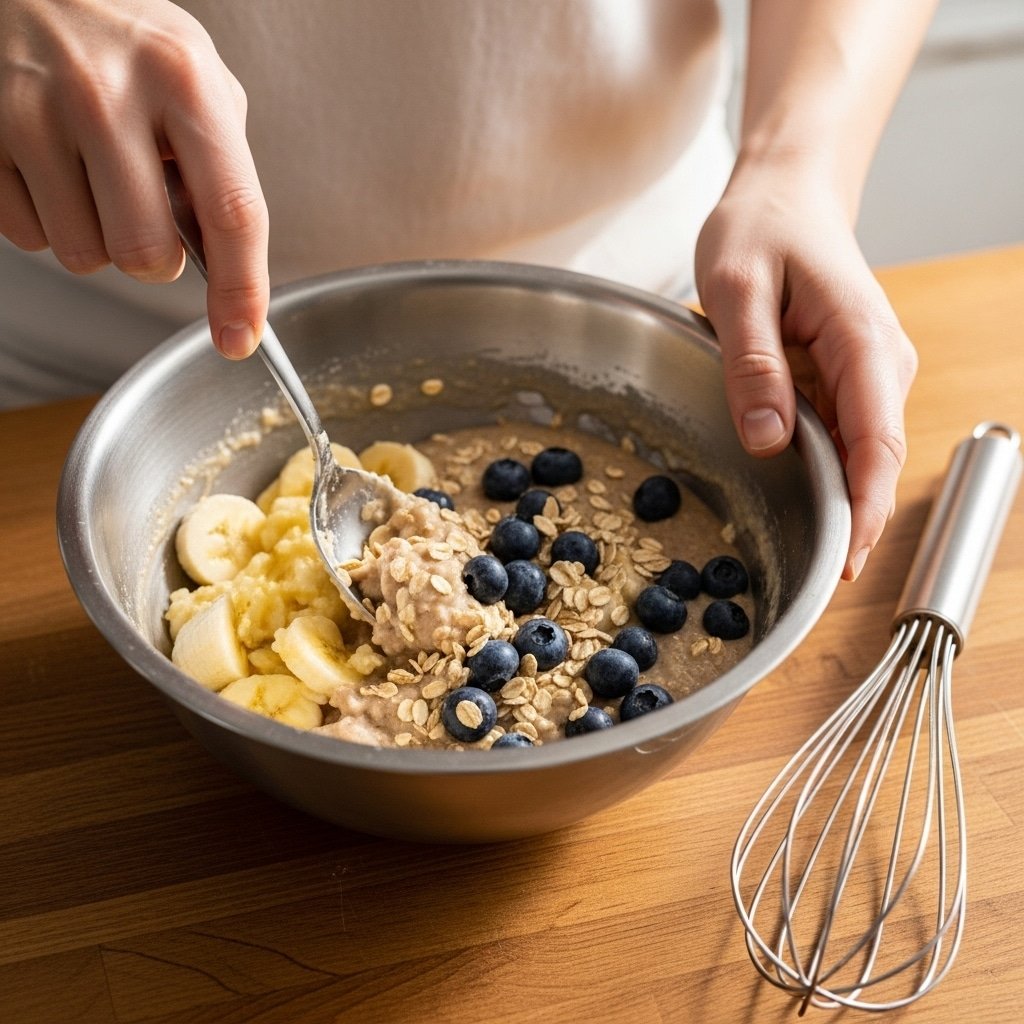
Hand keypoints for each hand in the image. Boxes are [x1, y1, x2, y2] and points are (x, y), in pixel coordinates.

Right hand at [0, 0, 267, 357]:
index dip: (241, 290)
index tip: (238, 338)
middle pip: (146, 255)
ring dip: (96, 237)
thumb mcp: (192, 76)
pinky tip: (46, 166)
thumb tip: (222, 254)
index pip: (232, 212)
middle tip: (141, 208)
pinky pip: (28, 237)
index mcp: (183, 81)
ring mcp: (32, 112)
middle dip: (152, 257)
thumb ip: (220, 162)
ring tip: (89, 174)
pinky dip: (45, 219)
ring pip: (83, 256)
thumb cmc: (119, 36)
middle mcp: (106, 94)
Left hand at [695, 163, 916, 580]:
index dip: (864, 508)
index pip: (877, 442)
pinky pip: (840, 435)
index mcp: (862, 341)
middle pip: (875, 459)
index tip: (846, 563)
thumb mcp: (736, 288)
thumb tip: (769, 441)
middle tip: (812, 578)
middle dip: (851, 520)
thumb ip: (752, 364)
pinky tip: (794, 495)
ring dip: (836, 500)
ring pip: (860, 453)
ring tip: (800, 551)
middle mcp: (880, 364)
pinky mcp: (847, 378)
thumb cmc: (762, 228)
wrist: (787, 194)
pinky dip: (823, 470)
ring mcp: (867, 373)